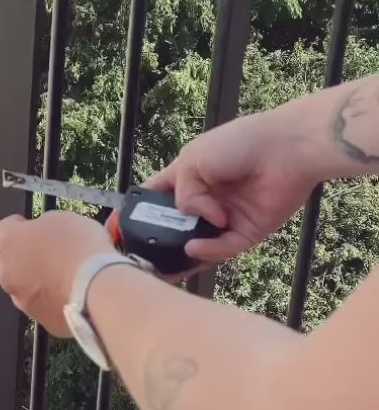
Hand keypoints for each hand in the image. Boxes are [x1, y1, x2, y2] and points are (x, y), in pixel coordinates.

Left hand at [0, 210, 115, 335]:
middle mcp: (8, 273)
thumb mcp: (62, 219)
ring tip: (66, 279)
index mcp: (10, 242)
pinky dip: (55, 302)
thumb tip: (44, 235)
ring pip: (25, 289)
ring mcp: (22, 302)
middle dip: (25, 258)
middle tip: (52, 255)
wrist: (96, 290)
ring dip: (38, 283)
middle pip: (10, 262)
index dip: (23, 226)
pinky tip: (75, 297)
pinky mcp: (43, 323)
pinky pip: (45, 307)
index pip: (6, 227)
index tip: (38, 228)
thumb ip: (44, 227)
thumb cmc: (79, 247)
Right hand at [144, 107, 317, 262]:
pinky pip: (224, 247)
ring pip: (199, 243)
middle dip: (161, 241)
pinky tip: (195, 247)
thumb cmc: (239, 144)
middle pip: (177, 226)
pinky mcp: (248, 231)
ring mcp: (226, 217)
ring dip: (183, 254)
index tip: (123, 226)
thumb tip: (193, 220)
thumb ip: (182, 193)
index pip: (158, 195)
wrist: (286, 149)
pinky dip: (208, 250)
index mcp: (188, 176)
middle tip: (143, 256)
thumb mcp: (193, 160)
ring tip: (165, 264)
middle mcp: (206, 198)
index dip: (141, 209)